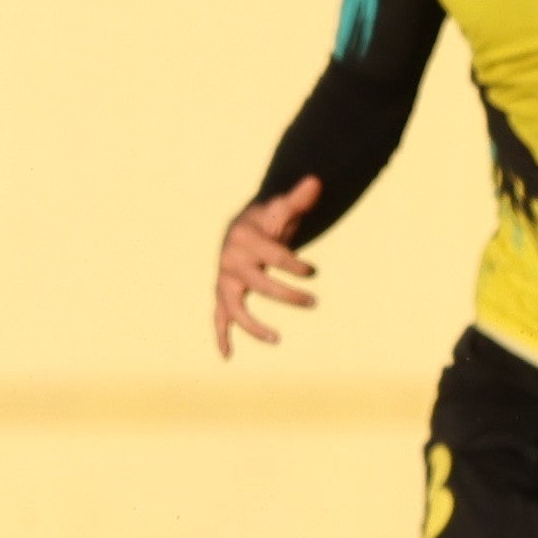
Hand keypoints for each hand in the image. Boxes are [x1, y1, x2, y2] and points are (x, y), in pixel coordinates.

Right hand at [213, 180, 320, 358]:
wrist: (245, 228)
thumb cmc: (269, 219)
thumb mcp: (283, 208)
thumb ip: (299, 199)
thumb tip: (317, 182)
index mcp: (243, 236)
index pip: (273, 255)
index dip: (295, 265)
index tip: (313, 272)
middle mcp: (229, 259)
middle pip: (258, 284)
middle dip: (287, 295)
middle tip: (314, 302)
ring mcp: (224, 279)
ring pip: (234, 307)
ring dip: (254, 325)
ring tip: (277, 339)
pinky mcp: (223, 294)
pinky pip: (220, 317)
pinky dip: (222, 336)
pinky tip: (228, 356)